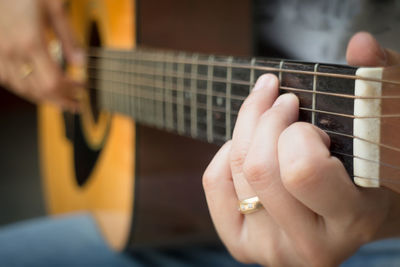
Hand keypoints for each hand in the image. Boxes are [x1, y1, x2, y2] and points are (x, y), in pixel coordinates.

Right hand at [0, 0, 83, 110]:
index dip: (71, 90)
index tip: (83, 89)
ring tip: (61, 99)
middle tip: (77, 103)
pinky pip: (8, 81)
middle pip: (40, 91)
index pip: (54, 81)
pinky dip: (25, 89)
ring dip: (44, 98)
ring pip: (23, 90)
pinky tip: (38, 88)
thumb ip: (69, 37)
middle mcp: (12, 52)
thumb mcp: (54, 7)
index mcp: (31, 41)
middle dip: (62, 100)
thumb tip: (81, 63)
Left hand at [203, 32, 399, 266]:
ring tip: (268, 114)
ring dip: (247, 127)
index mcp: (353, 219)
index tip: (303, 112)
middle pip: (259, 169)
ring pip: (236, 170)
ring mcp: (271, 250)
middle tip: (283, 101)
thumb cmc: (365, 168)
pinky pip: (215, 183)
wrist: (351, 211)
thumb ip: (375, 84)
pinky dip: (225, 153)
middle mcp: (310, 246)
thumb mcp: (379, 129)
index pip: (301, 170)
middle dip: (266, 118)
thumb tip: (360, 44)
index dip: (297, 131)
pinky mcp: (242, 245)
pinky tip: (248, 146)